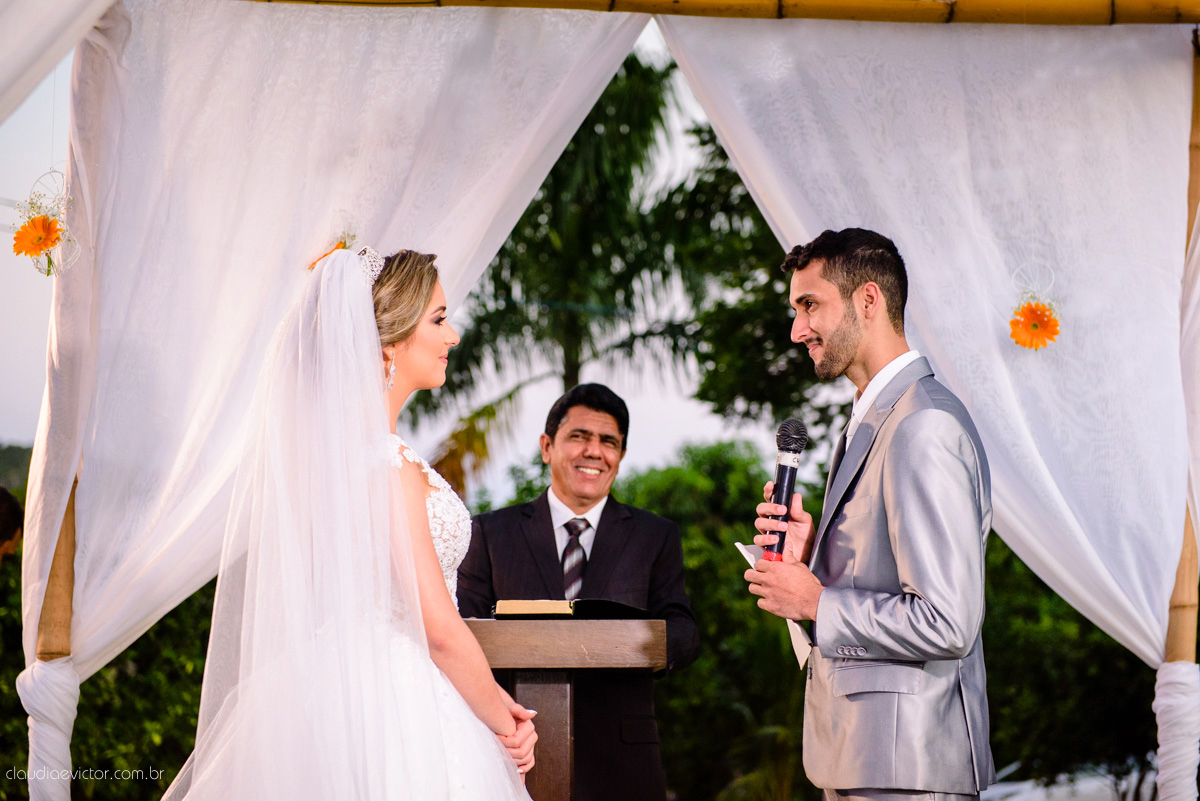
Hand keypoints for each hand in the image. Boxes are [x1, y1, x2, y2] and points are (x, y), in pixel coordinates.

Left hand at [497, 699, 536, 777]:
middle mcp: (533, 737)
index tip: (495, 737)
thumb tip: (533, 713)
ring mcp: (532, 746)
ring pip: (525, 759)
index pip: (517, 741)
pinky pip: (530, 763)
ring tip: (501, 756)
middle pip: (521, 752)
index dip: (504, 742)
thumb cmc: (506, 712)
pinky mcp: (529, 752)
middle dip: (507, 752)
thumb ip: (519, 710)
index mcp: (529, 727)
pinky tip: (517, 770)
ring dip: (512, 761)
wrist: (506, 716)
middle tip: (496, 748)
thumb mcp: (510, 709)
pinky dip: (524, 768)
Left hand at [744, 502, 825, 622]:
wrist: (814, 601)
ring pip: (752, 588)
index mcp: (775, 568)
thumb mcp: (799, 566)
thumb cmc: (808, 584)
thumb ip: (789, 556)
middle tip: (758, 577)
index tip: (764, 568)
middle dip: (752, 575)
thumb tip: (787, 546)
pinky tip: (771, 600)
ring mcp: (768, 593)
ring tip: (764, 588)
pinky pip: (760, 602)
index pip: (758, 563)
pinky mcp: (770, 606)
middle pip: (749, 575)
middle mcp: (769, 579)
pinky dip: (764, 602)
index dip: (761, 566)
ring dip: (757, 588)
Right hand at [754, 481, 815, 563]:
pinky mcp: (765, 544)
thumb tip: (796, 496)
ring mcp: (766, 531)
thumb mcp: (805, 521)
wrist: (806, 556)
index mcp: (779, 510)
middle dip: (771, 508)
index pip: (770, 497)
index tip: (770, 485)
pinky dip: (766, 538)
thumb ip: (799, 510)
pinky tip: (776, 540)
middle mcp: (770, 519)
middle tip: (783, 510)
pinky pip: (758, 539)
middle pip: (761, 509)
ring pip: (758, 523)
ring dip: (770, 524)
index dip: (768, 490)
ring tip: (783, 527)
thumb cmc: (805, 536)